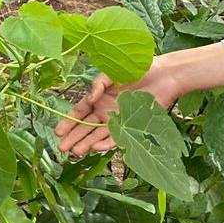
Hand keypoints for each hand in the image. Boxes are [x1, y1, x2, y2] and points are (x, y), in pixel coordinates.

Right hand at [53, 45, 223, 157]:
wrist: (165, 76)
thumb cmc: (139, 70)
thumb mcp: (113, 72)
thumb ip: (99, 84)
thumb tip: (90, 98)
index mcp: (99, 97)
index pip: (80, 112)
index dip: (69, 122)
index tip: (58, 132)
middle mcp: (106, 110)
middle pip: (86, 127)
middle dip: (74, 137)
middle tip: (62, 149)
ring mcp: (118, 120)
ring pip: (98, 135)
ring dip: (86, 144)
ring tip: (75, 153)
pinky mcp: (131, 127)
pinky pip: (116, 138)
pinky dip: (106, 143)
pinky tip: (95, 148)